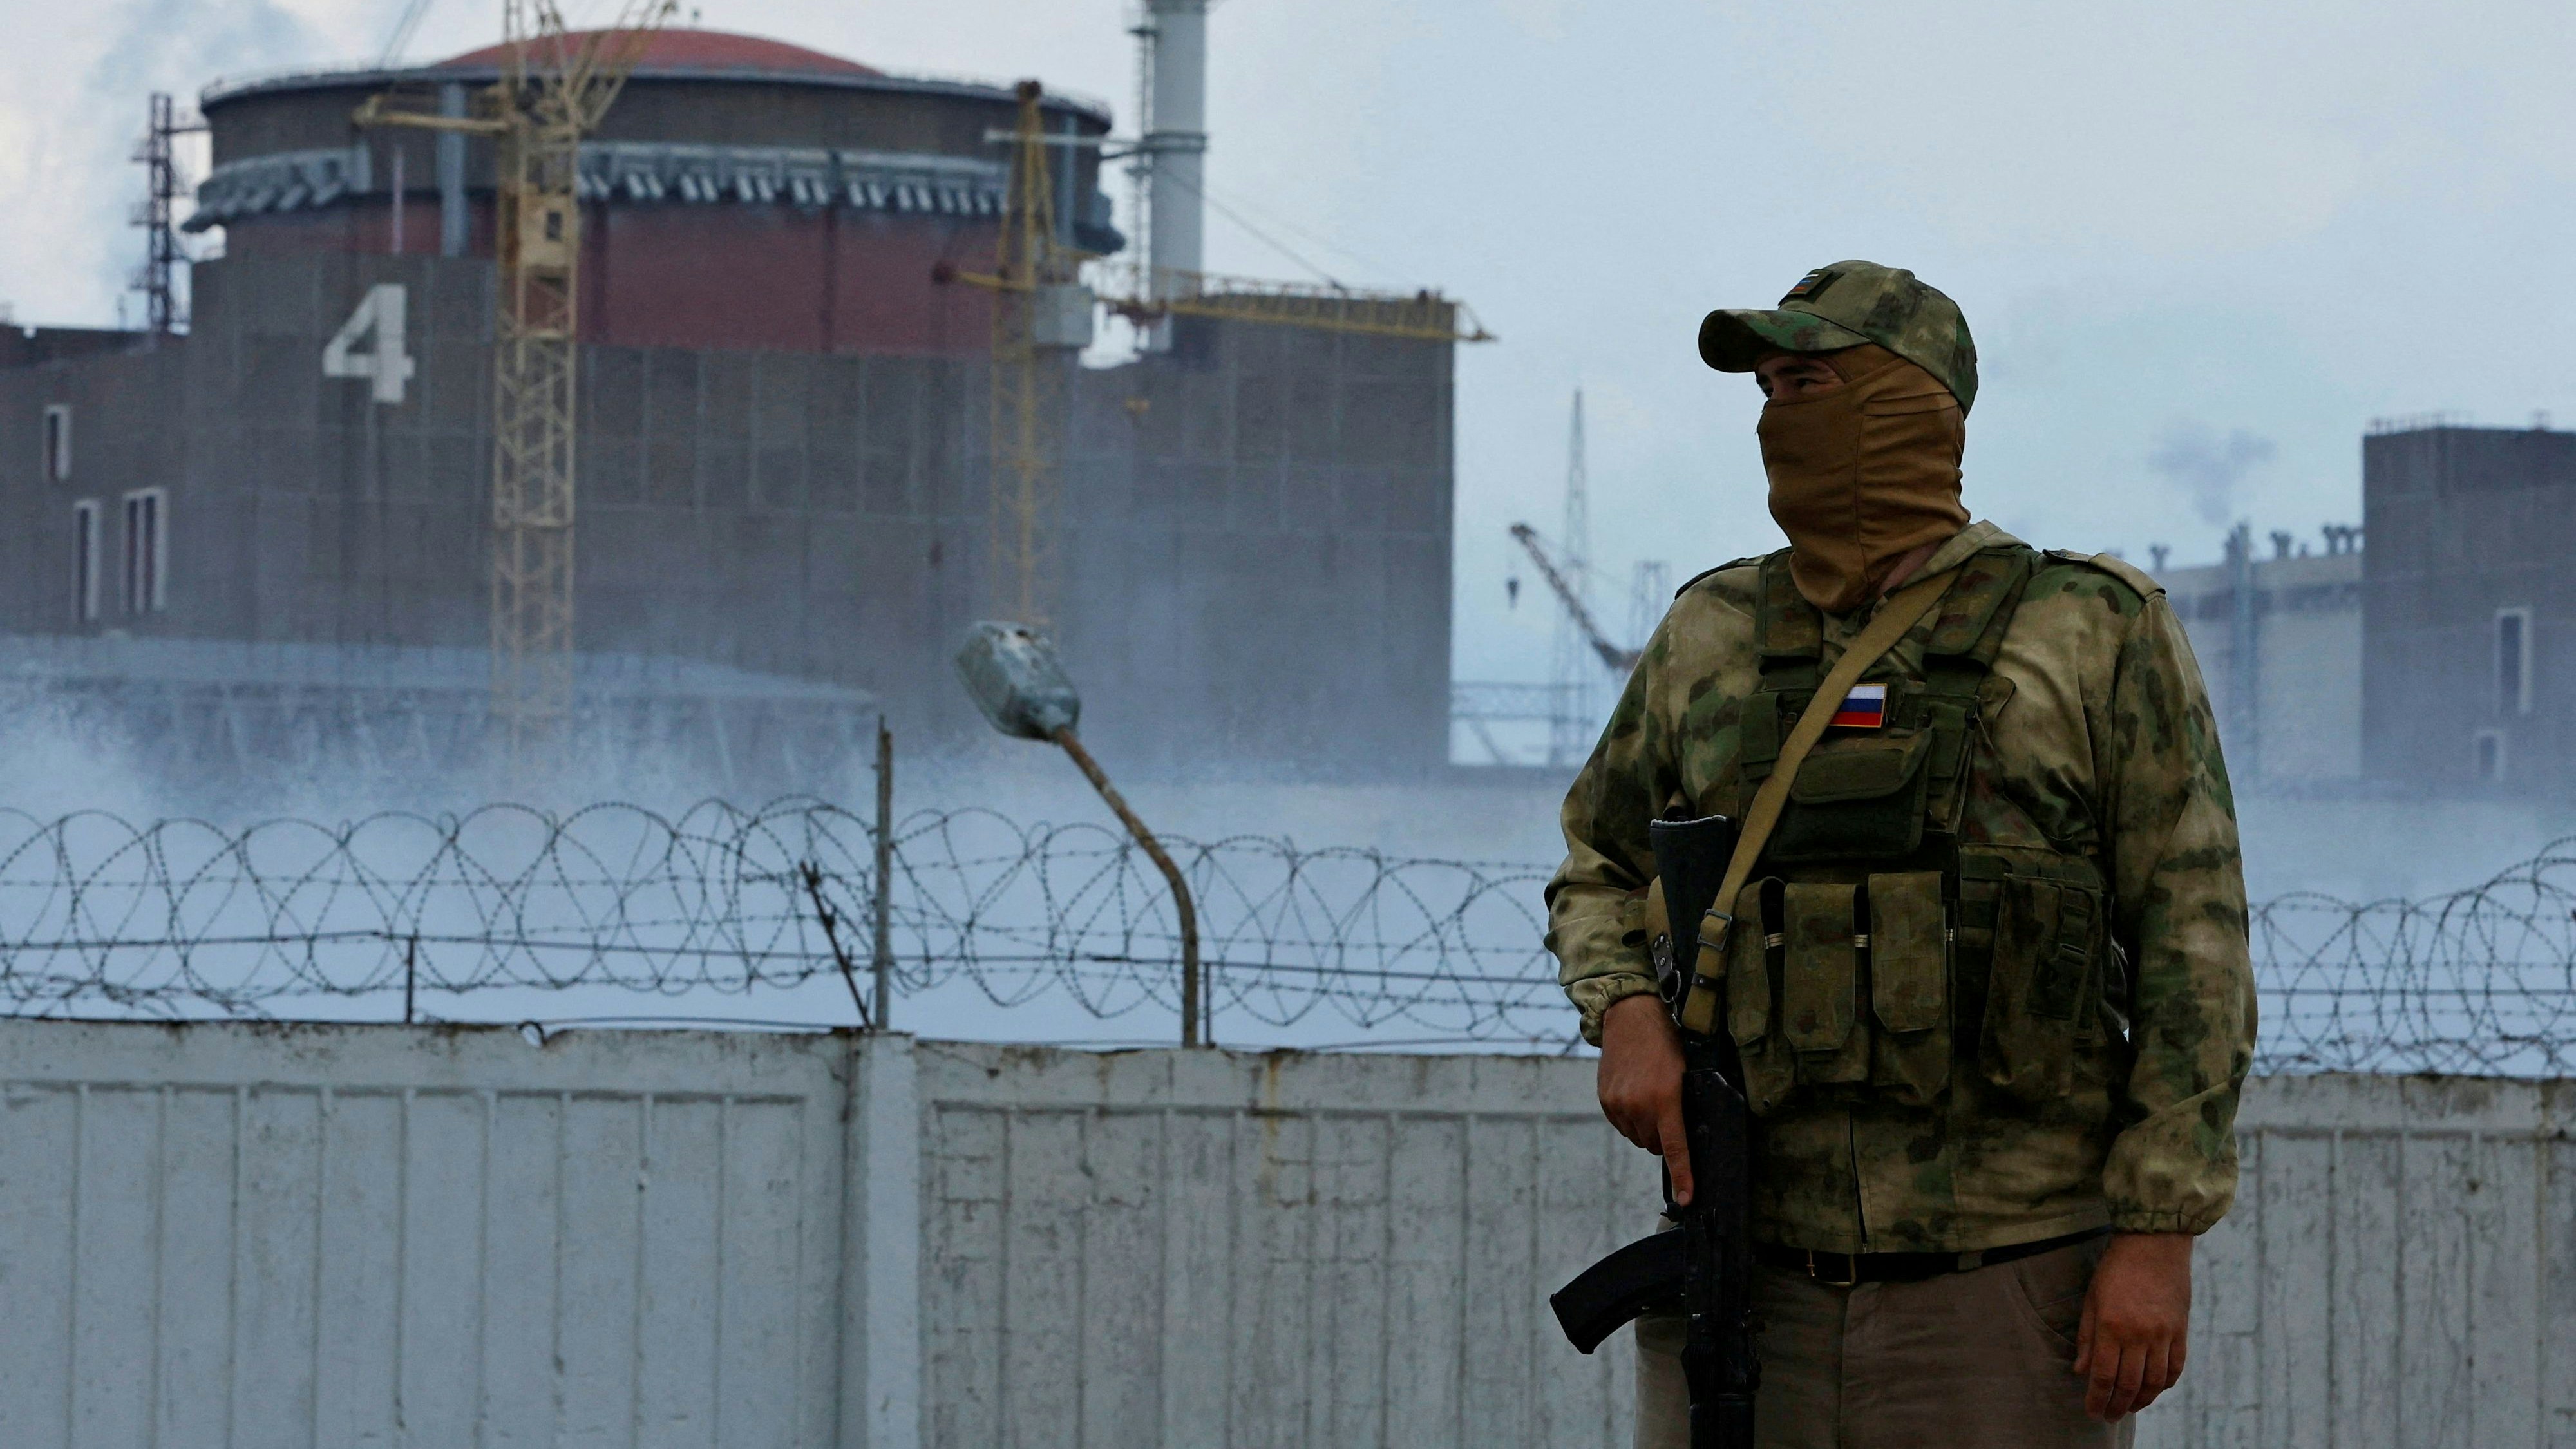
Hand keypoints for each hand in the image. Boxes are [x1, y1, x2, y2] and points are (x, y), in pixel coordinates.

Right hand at [1597, 994, 1692, 1202]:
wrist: (1631, 1017)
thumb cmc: (1667, 1044)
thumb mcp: (1685, 1073)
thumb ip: (1683, 1107)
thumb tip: (1684, 1138)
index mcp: (1665, 1100)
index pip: (1676, 1148)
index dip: (1683, 1177)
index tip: (1687, 1199)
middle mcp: (1640, 1106)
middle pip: (1655, 1145)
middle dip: (1663, 1136)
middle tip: (1668, 1110)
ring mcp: (1619, 1105)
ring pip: (1638, 1137)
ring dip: (1646, 1127)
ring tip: (1649, 1097)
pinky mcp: (1606, 1101)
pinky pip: (1622, 1126)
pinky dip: (1630, 1118)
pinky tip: (1634, 1095)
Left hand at [2074, 1232, 2192, 1419]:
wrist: (2153, 1245)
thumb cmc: (2115, 1270)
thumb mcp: (2091, 1300)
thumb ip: (2087, 1338)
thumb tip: (2081, 1372)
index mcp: (2111, 1327)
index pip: (2103, 1376)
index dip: (2097, 1399)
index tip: (2092, 1412)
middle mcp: (2138, 1335)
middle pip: (2129, 1384)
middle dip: (2117, 1405)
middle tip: (2109, 1416)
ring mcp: (2163, 1335)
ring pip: (2155, 1382)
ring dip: (2142, 1400)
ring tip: (2129, 1406)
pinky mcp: (2181, 1331)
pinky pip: (2175, 1368)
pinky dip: (2165, 1384)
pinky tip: (2154, 1389)